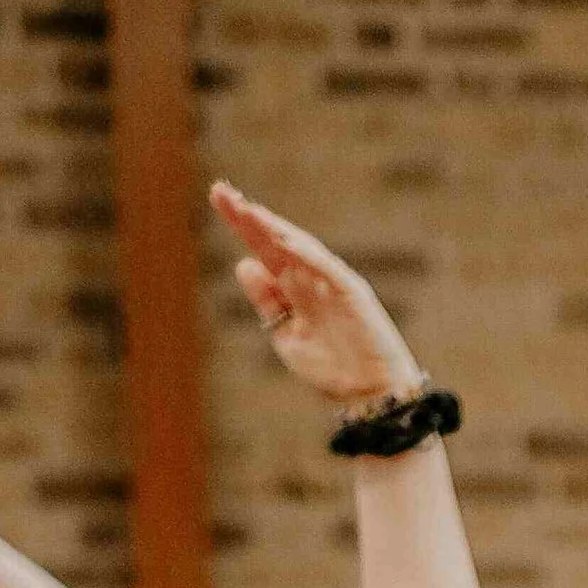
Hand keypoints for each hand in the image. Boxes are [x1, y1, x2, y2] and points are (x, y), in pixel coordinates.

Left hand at [212, 183, 422, 411]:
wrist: (369, 395)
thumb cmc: (331, 370)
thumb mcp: (285, 336)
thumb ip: (267, 302)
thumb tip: (244, 263)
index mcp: (294, 287)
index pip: (263, 248)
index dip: (242, 224)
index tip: (218, 197)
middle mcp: (311, 278)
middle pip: (276, 240)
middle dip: (250, 217)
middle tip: (222, 191)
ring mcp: (332, 282)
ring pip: (300, 247)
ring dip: (274, 228)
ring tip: (248, 211)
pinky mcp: (352, 293)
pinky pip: (327, 268)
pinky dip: (306, 254)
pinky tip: (282, 240)